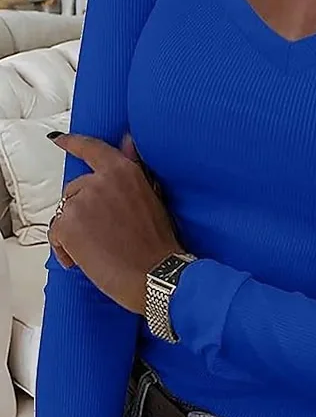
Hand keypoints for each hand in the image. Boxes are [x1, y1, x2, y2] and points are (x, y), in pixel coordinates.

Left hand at [48, 132, 183, 313]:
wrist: (155, 275)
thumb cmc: (158, 244)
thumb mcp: (152, 198)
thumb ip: (134, 170)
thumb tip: (127, 141)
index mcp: (123, 172)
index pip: (92, 149)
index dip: (73, 143)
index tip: (60, 141)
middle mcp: (100, 181)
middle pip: (75, 190)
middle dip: (82, 211)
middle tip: (101, 236)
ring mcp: (82, 202)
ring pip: (65, 214)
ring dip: (73, 232)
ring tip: (94, 252)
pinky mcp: (68, 225)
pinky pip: (55, 234)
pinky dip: (64, 249)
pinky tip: (79, 261)